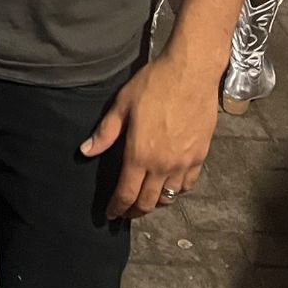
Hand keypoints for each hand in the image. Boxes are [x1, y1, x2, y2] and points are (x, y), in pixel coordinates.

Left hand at [79, 51, 218, 219]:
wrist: (191, 73)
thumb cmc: (154, 85)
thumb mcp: (122, 105)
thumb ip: (105, 132)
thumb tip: (86, 151)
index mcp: (140, 155)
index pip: (126, 193)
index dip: (117, 208)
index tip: (111, 215)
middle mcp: (163, 165)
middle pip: (148, 202)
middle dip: (135, 211)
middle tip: (126, 213)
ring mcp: (184, 162)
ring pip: (169, 196)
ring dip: (156, 203)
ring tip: (146, 201)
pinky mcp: (201, 155)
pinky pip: (188, 184)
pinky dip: (177, 191)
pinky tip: (169, 186)